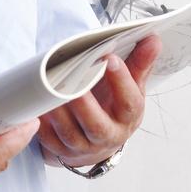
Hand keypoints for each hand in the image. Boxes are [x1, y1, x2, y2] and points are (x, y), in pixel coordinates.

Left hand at [37, 35, 160, 167]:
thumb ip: (140, 63)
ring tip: (49, 92)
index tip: (109, 58)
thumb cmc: (115, 105)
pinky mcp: (62, 152)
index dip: (121, 81)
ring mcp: (84, 146)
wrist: (100, 140)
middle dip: (85, 105)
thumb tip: (153, 39)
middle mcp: (109, 136)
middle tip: (72, 82)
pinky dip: (42, 127)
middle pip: (97, 125)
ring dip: (59, 114)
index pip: (130, 102)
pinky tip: (37, 109)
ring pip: (70, 135)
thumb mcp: (132, 87)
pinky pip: (50, 142)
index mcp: (128, 117)